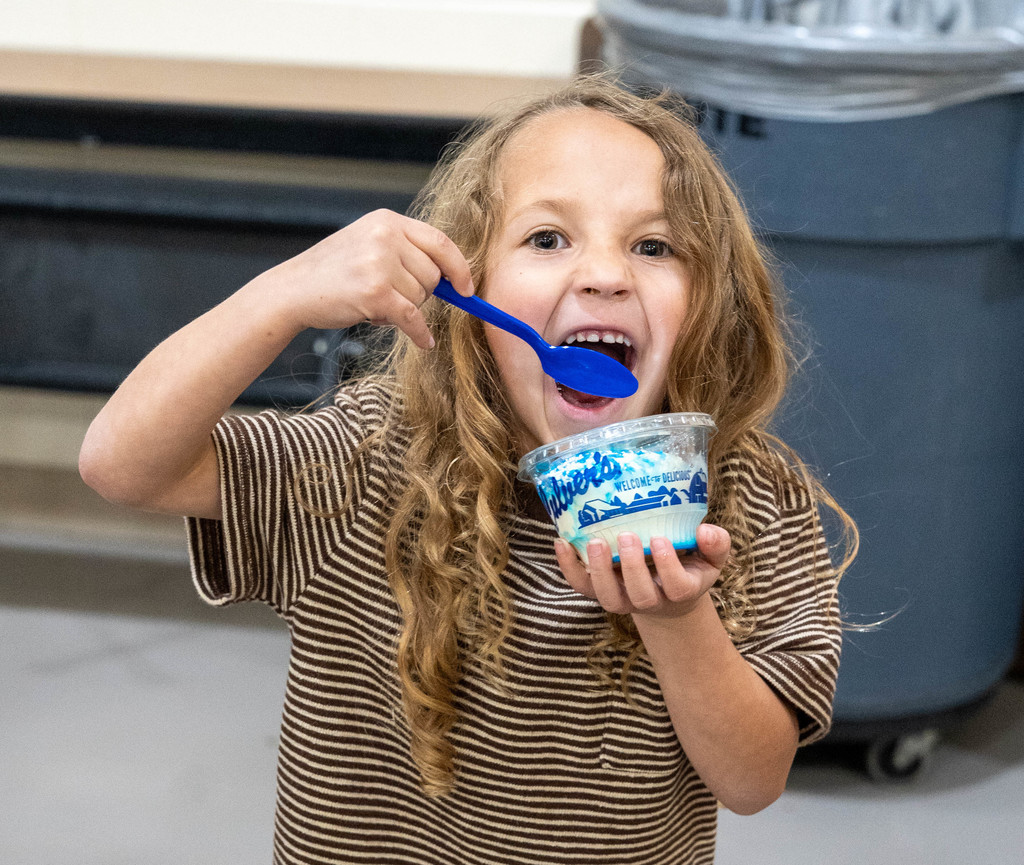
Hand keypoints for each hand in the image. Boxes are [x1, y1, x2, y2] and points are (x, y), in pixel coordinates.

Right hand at [259, 209, 473, 348]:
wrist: (293, 290)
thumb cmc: (334, 273)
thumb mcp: (368, 245)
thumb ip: (405, 252)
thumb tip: (451, 279)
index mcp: (387, 221)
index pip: (440, 242)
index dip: (458, 267)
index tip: (466, 288)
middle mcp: (385, 236)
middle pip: (432, 274)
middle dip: (420, 294)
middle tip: (391, 298)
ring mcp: (379, 263)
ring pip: (421, 297)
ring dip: (405, 310)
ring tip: (374, 304)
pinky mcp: (375, 292)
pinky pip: (412, 318)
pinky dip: (420, 333)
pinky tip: (423, 341)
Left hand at [555, 523, 730, 619]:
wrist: (665, 589)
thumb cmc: (689, 564)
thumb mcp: (710, 556)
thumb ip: (715, 544)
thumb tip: (706, 530)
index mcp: (681, 591)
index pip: (677, 588)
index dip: (668, 567)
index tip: (660, 540)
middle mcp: (650, 600)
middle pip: (640, 596)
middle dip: (632, 568)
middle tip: (627, 537)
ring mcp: (623, 599)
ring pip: (608, 597)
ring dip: (599, 571)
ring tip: (595, 542)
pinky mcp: (600, 591)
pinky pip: (582, 586)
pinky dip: (568, 567)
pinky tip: (561, 542)